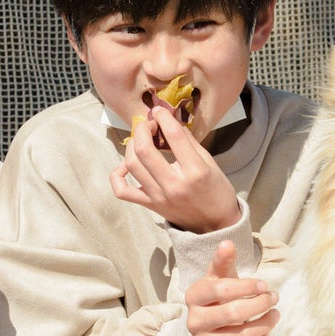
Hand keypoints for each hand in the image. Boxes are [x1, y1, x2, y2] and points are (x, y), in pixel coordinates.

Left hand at [110, 109, 239, 233]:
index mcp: (195, 171)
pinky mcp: (150, 205)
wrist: (215, 225)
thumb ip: (188, 142)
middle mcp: (174, 184)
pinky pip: (122, 190)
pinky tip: (126, 165)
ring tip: (141, 140)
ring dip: (132, 145)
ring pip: (131, 164)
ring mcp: (159, 197)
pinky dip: (118, 175)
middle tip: (149, 125)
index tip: (160, 111)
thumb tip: (169, 122)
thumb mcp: (210, 163)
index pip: (173, 135)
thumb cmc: (216, 191)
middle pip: (144, 149)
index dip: (163, 117)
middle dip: (143, 129)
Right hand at [185, 241, 275, 335]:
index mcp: (193, 296)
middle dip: (259, 304)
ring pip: (241, 335)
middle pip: (233, 313)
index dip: (247, 286)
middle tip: (274, 297)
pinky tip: (266, 331)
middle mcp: (194, 321)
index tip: (265, 284)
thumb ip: (223, 261)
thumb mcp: (218, 276)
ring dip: (265, 323)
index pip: (221, 289)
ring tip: (275, 313)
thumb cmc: (217, 296)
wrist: (206, 324)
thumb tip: (227, 243)